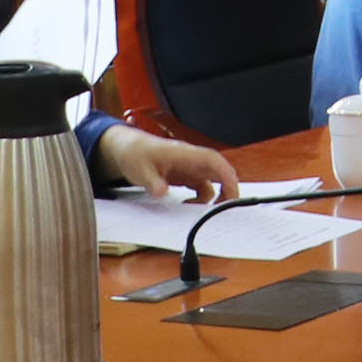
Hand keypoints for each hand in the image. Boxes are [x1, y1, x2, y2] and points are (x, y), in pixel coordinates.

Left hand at [95, 129, 238, 199]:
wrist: (129, 149)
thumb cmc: (136, 154)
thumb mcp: (140, 169)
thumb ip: (152, 181)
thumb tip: (161, 192)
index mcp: (186, 154)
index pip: (214, 162)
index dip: (227, 177)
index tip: (232, 195)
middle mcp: (193, 160)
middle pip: (221, 172)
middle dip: (228, 190)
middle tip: (224, 210)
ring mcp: (191, 168)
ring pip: (213, 182)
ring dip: (213, 198)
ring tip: (200, 213)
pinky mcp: (187, 176)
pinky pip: (202, 187)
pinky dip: (201, 199)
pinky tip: (188, 205)